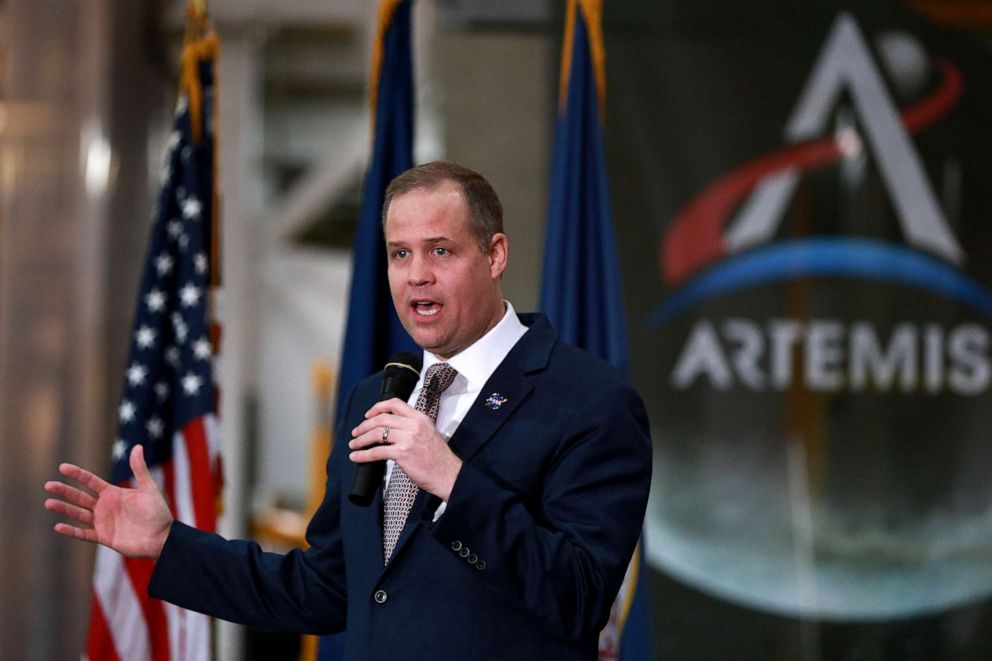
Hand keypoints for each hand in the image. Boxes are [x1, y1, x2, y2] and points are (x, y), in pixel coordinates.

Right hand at [44, 445, 173, 558]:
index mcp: (113, 493)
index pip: (90, 481)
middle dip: (65, 491)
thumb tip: (137, 446)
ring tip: (49, 502)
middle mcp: (104, 507)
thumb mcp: (148, 488)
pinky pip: (84, 533)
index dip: (77, 474)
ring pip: (78, 514)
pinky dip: (72, 531)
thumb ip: (140, 469)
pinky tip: (59, 526)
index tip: (62, 467)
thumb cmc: (158, 512)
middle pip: (80, 497)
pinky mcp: (103, 537)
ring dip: (64, 509)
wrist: (162, 538)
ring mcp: (102, 522)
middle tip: (48, 485)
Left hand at [349, 398, 462, 500]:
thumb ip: (412, 428)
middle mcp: (414, 425)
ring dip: (361, 439)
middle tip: (356, 432)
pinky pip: (376, 452)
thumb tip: (391, 431)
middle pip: (382, 418)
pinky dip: (363, 454)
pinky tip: (356, 456)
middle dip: (364, 425)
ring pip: (376, 433)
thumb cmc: (439, 459)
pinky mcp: (402, 454)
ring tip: (354, 444)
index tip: (368, 415)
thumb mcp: (429, 434)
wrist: (448, 475)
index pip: (395, 403)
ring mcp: (408, 439)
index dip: (377, 407)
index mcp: (420, 418)